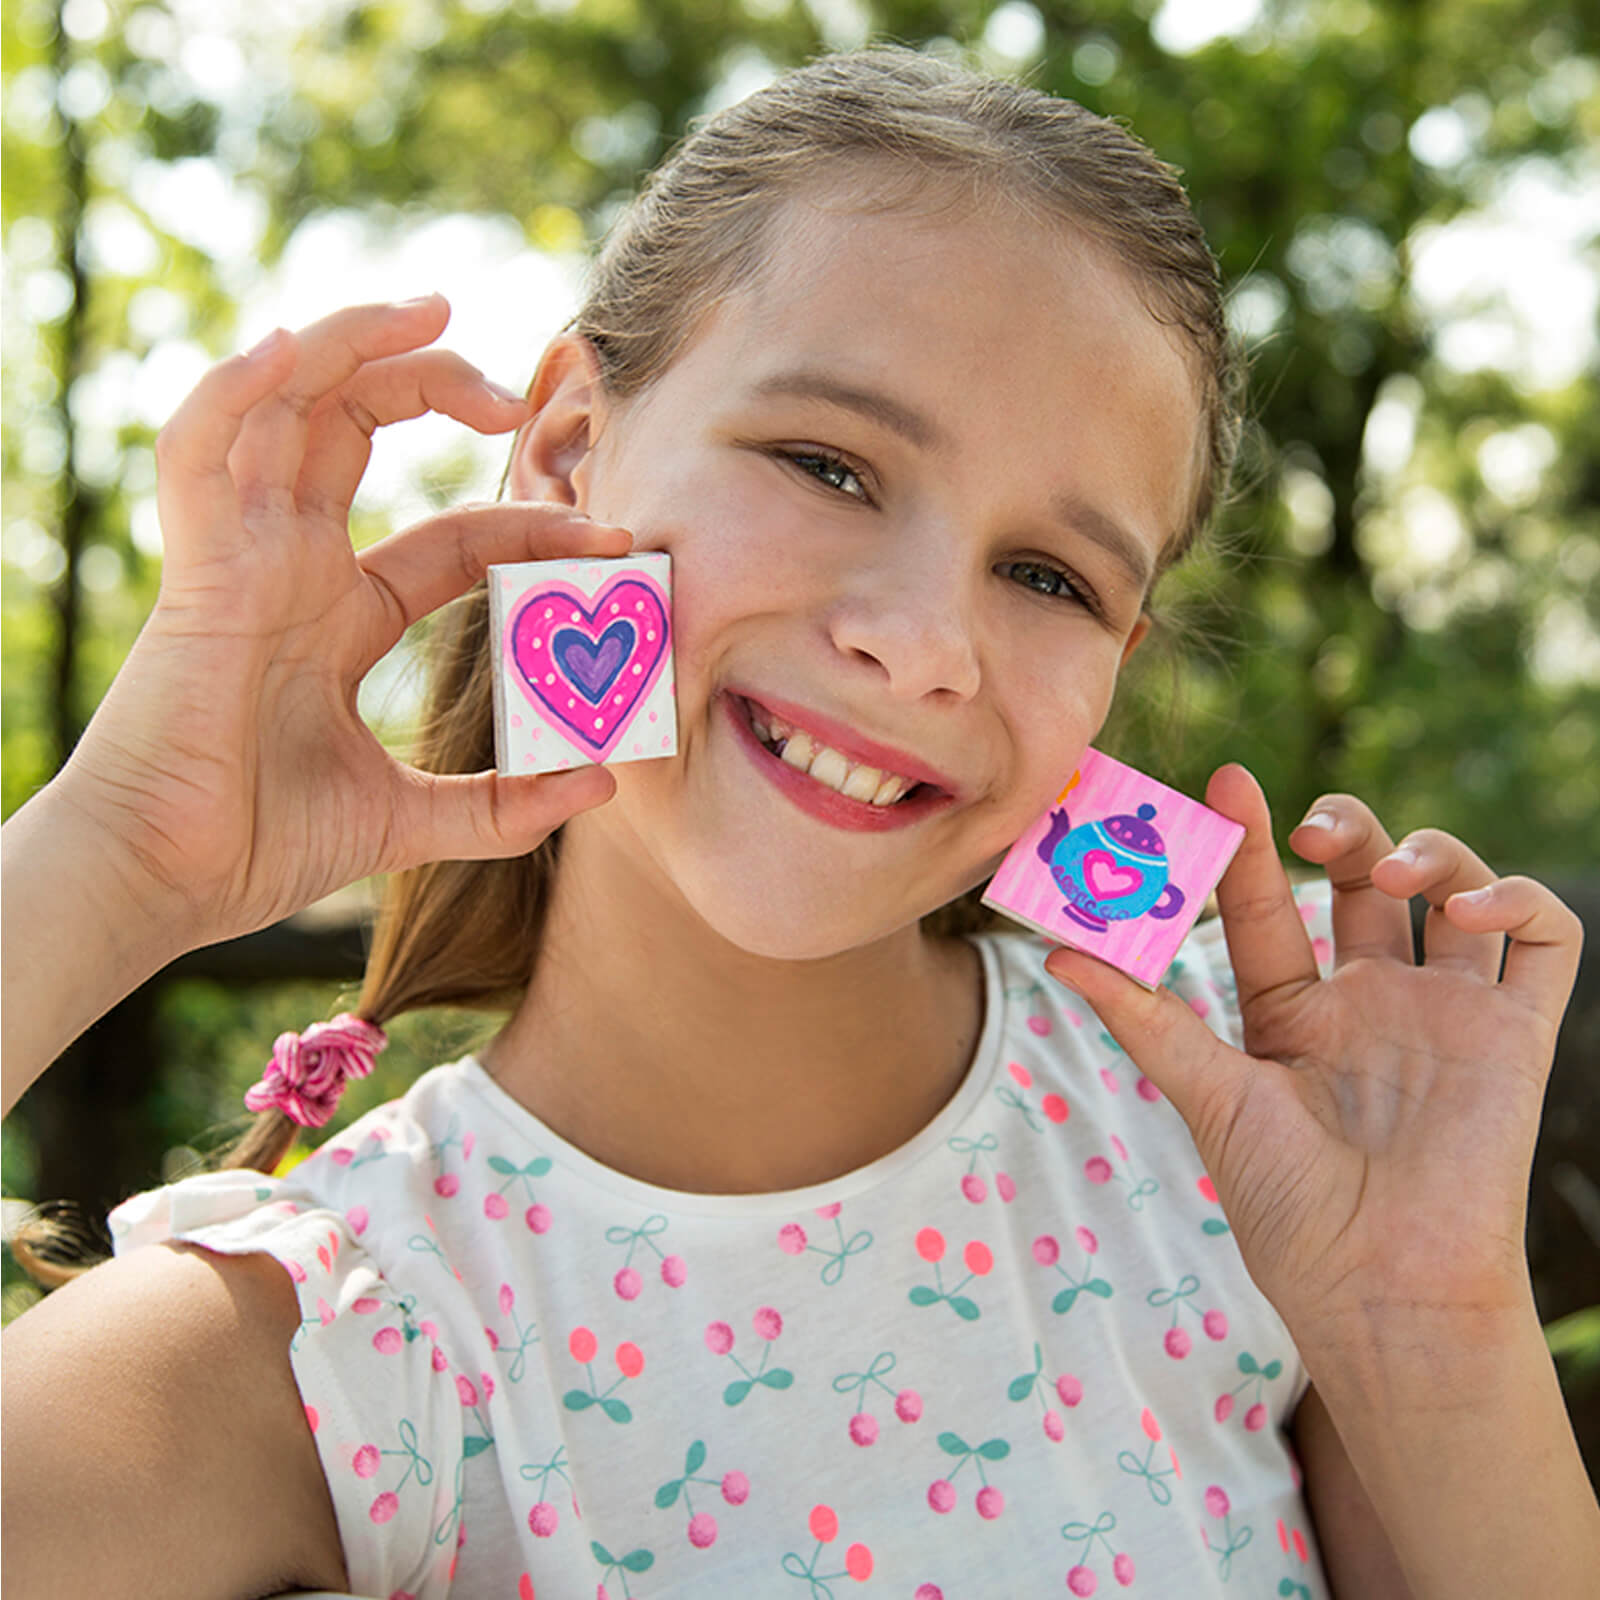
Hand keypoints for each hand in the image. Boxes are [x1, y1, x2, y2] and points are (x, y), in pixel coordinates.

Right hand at [55, 296, 630, 951]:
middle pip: (358, 430)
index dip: (526, 523)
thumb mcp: (408, 817)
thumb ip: (502, 805)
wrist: (164, 884)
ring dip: (351, 344)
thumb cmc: (260, 846)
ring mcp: (241, 556)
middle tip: (516, 394)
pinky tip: (292, 346)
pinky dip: (237, 387)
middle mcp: (290, 566)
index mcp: (338, 616)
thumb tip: (602, 783)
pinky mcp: (196, 568)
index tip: (609, 535)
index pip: (450, 538)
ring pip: (284, 404)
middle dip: (436, 386)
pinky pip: (200, 448)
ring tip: (432, 310)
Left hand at [1043, 764, 1582, 1350]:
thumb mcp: (1210, 1097)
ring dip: (1429, 852)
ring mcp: (1446, 1011)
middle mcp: (1372, 1001)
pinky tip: (1469, 912)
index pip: (1274, 905)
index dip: (1251, 844)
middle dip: (1347, 828)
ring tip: (1391, 876)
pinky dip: (1519, 901)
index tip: (1226, 781)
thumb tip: (1057, 952)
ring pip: (1454, 888)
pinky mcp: (1516, 1033)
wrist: (1379, 1285)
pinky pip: (1547, 941)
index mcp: (1296, 1014)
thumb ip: (1147, 1019)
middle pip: (1366, 879)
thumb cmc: (1287, 1207)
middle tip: (1311, 829)